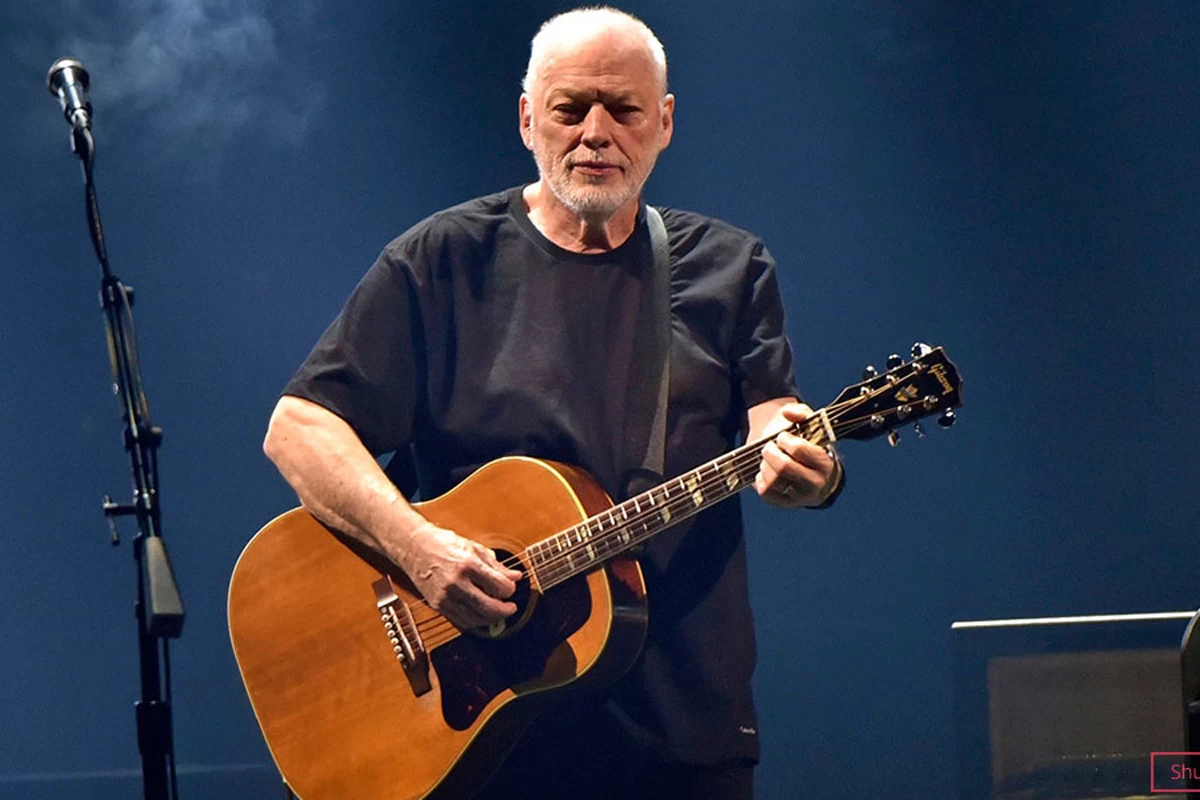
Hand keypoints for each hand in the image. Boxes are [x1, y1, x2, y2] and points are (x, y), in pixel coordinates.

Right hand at [394, 520, 523, 629]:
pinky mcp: (438, 605)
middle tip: (511, 608)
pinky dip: (475, 620)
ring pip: (476, 618)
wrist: (415, 547)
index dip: (510, 590)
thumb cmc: (445, 545)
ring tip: (498, 612)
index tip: (510, 588)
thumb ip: (497, 566)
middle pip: (489, 607)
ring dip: (491, 619)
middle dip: (505, 611)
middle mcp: (457, 582)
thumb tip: (516, 577)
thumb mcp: (475, 549)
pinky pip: (461, 620)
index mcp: (469, 564)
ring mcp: (446, 596)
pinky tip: (481, 614)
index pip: (500, 586)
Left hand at [753, 402, 839, 508]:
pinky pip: (765, 491)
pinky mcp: (785, 504)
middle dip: (770, 452)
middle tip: (769, 447)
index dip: (784, 440)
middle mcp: (815, 484)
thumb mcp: (811, 426)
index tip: (783, 437)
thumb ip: (800, 413)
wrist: (811, 473)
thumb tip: (787, 413)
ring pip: (772, 480)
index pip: (798, 449)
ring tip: (769, 459)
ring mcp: (800, 497)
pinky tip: (767, 471)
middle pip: (783, 467)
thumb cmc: (809, 446)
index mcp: (825, 463)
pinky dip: (761, 478)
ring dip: (765, 465)